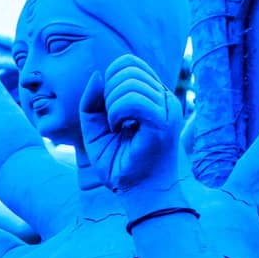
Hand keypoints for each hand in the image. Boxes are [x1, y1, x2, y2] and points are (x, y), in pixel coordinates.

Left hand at [80, 56, 182, 193]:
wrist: (138, 193)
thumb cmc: (120, 164)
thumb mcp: (96, 130)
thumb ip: (92, 103)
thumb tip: (98, 74)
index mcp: (152, 96)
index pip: (130, 64)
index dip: (110, 79)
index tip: (108, 110)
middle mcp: (164, 98)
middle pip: (128, 67)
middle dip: (108, 92)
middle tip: (111, 121)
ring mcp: (166, 109)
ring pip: (129, 83)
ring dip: (111, 106)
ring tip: (116, 128)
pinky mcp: (162, 124)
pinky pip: (133, 101)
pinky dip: (116, 113)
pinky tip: (118, 129)